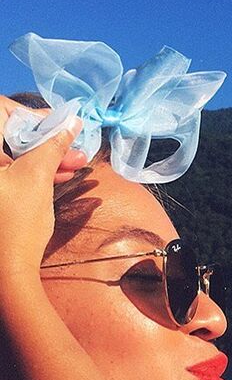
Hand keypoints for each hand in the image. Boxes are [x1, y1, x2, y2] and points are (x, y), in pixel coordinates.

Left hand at [0, 96, 83, 279]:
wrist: (8, 269)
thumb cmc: (17, 223)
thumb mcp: (38, 177)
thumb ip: (54, 144)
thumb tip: (72, 121)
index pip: (0, 110)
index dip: (30, 114)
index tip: (58, 125)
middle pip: (9, 133)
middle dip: (45, 138)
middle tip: (74, 145)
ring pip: (14, 153)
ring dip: (45, 155)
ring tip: (77, 162)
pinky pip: (12, 170)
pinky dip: (34, 169)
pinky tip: (60, 173)